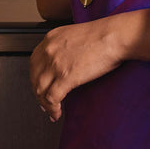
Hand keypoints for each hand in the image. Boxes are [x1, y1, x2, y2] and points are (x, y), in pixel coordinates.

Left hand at [30, 9, 149, 120]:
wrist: (114, 36)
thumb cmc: (104, 35)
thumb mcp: (75, 35)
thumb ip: (65, 47)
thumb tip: (66, 62)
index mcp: (51, 39)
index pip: (35, 62)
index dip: (36, 77)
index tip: (40, 86)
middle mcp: (49, 50)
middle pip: (34, 77)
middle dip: (38, 93)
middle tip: (43, 103)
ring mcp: (56, 64)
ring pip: (40, 90)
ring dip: (44, 104)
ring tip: (52, 111)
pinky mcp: (66, 77)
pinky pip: (52, 98)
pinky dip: (52, 109)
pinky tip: (57, 113)